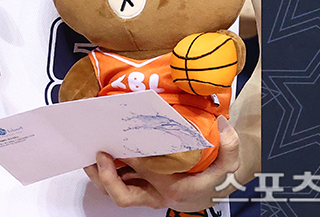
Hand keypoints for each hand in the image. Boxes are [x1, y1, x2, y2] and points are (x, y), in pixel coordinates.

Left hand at [85, 115, 239, 210]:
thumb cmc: (218, 175)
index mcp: (172, 188)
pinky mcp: (145, 186)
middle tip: (98, 152)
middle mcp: (156, 194)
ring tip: (90, 156)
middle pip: (122, 194)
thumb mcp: (229, 164)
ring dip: (100, 176)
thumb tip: (222, 124)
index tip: (114, 147)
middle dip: (105, 176)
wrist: (217, 186)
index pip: (142, 179)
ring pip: (118, 191)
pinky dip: (109, 172)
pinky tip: (101, 156)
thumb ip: (229, 145)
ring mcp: (148, 192)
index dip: (124, 166)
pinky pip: (121, 183)